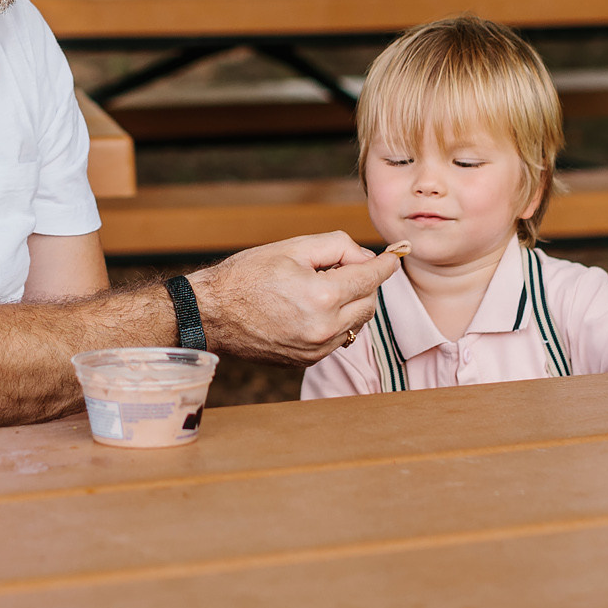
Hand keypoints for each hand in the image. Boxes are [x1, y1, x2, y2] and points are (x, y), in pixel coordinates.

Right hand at [187, 233, 400, 364]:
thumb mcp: (293, 247)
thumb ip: (338, 246)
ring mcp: (316, 349)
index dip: (386, 264)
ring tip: (319, 289)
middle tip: (338, 268)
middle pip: (369, 303)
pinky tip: (310, 309)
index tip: (394, 257)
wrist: (213, 314)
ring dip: (350, 304)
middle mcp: (325, 328)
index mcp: (323, 296)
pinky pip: (337, 339)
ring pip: (356, 323)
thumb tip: (366, 258)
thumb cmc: (248, 275)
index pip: (371, 278)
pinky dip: (334, 322)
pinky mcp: (307, 360)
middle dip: (363, 283)